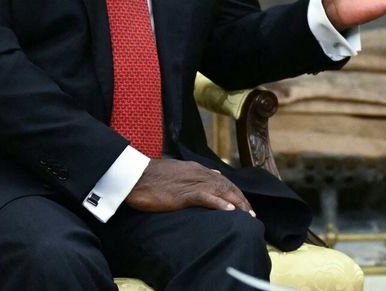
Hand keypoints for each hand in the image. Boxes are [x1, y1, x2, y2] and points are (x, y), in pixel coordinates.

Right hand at [125, 158, 254, 215]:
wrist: (133, 176)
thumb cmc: (151, 177)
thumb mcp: (178, 172)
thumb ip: (195, 174)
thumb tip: (214, 175)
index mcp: (197, 170)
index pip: (223, 181)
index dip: (236, 193)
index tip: (244, 205)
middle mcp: (199, 174)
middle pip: (227, 186)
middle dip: (241, 200)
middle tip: (252, 215)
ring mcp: (192, 183)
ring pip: (222, 191)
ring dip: (237, 203)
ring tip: (248, 215)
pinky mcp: (183, 193)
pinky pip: (205, 197)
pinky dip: (219, 203)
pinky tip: (230, 211)